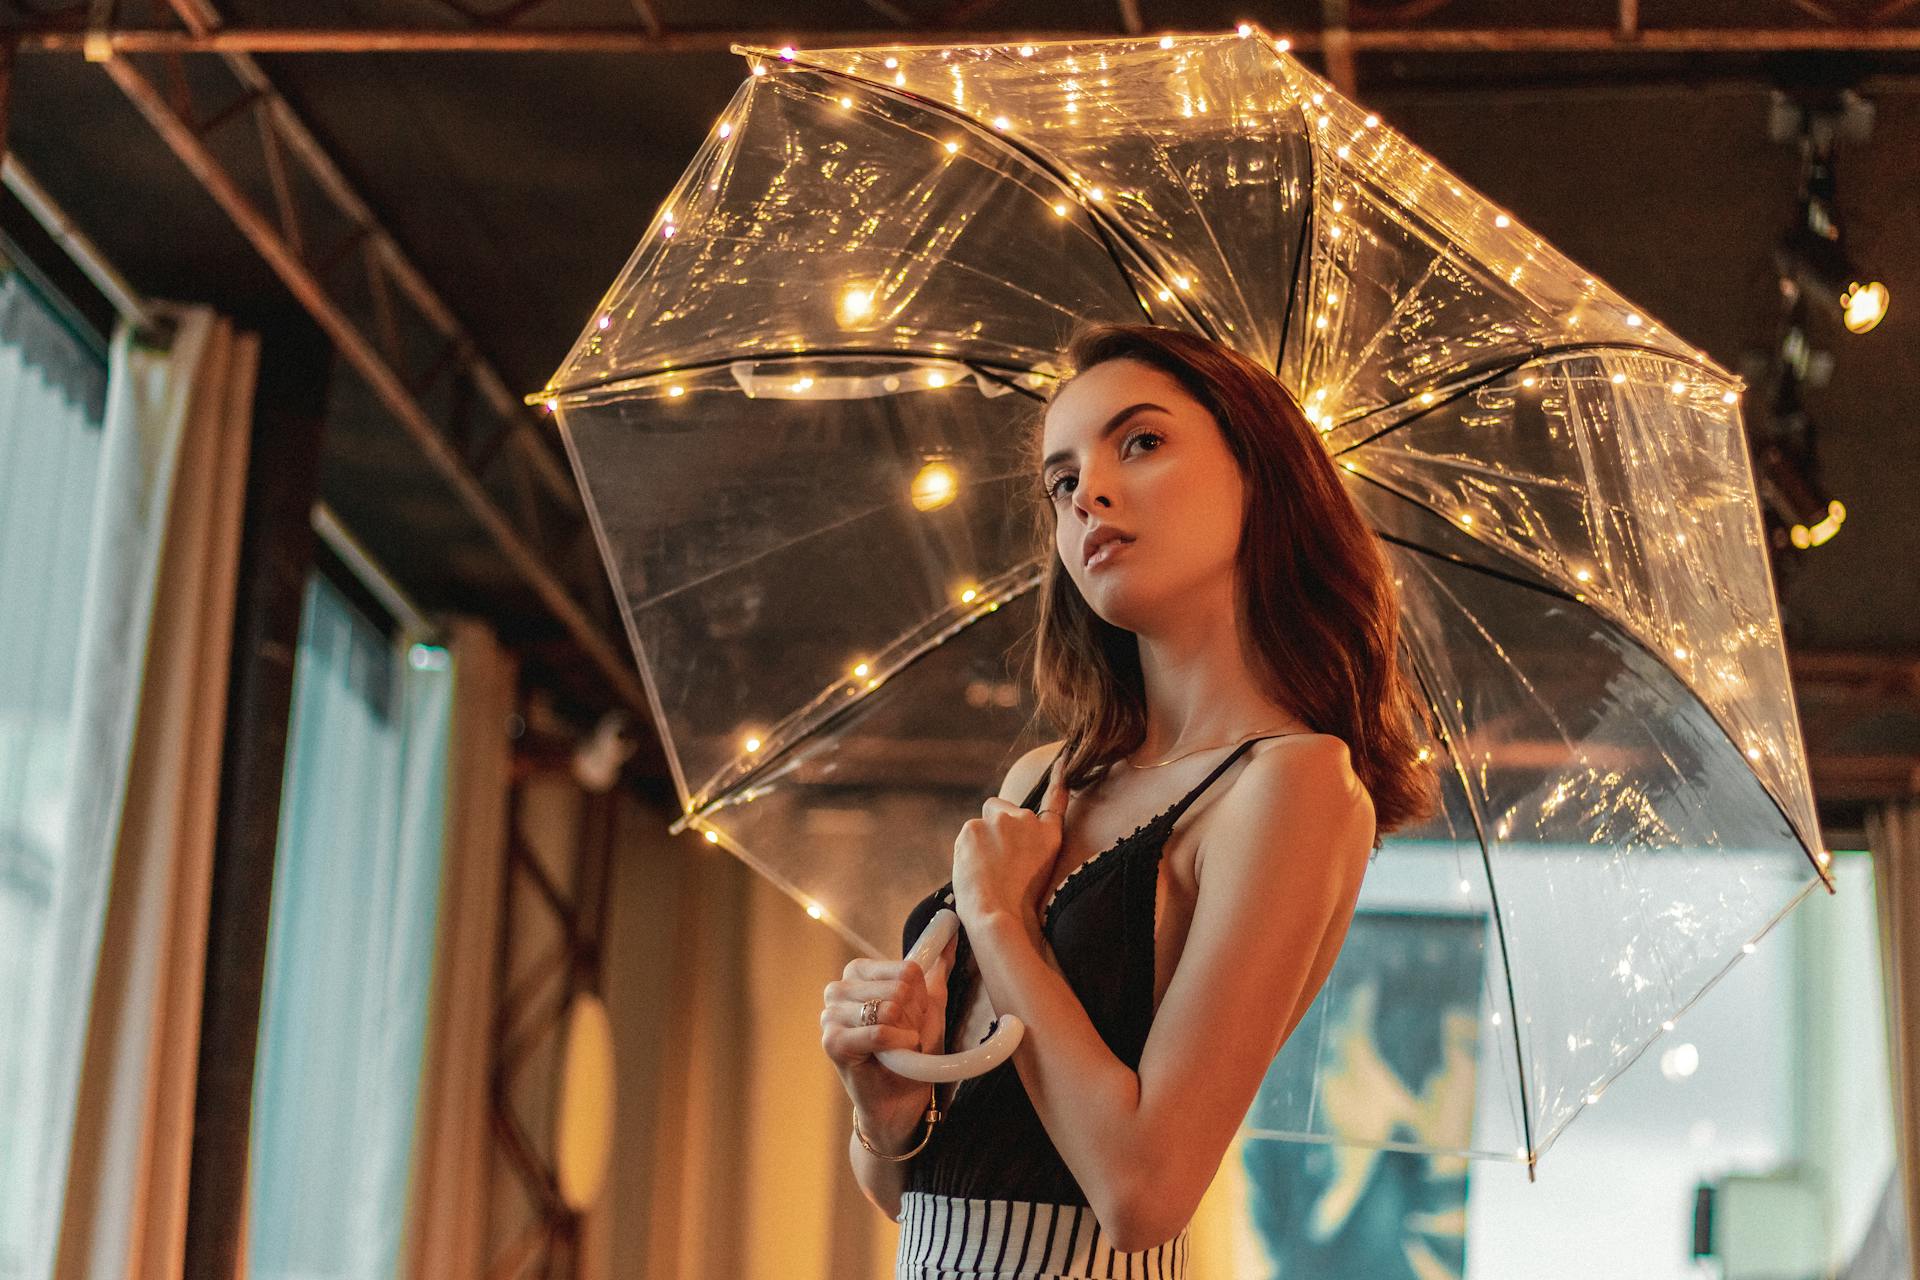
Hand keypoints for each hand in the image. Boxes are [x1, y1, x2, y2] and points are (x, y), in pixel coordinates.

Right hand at [821, 931, 958, 1126]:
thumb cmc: (911, 1051)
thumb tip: (950, 927)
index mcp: (858, 973)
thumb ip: (935, 968)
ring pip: (890, 1008)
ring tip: (897, 1048)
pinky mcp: (832, 1042)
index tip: (914, 1017)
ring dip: (906, 1033)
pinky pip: (879, 1031)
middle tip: (904, 1037)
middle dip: (913, 1017)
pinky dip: (896, 1045)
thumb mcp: (929, 1006)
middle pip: (900, 988)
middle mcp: (838, 989)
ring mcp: (831, 1015)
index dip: (920, 997)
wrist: (901, 1100)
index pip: (907, 968)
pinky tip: (893, 1056)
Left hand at [952, 752, 1069, 932]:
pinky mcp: (974, 826)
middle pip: (1003, 810)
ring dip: (983, 839)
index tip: (1063, 760)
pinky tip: (973, 868)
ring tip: (986, 871)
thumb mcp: (1040, 873)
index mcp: (1049, 834)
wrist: (999, 914)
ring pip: (983, 822)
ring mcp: (1001, 820)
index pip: (1055, 800)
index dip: (1059, 779)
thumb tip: (1008, 838)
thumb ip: (1029, 847)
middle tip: (997, 860)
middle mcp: (1028, 820)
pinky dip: (967, 848)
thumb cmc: (1019, 906)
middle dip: (998, 827)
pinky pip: (968, 834)